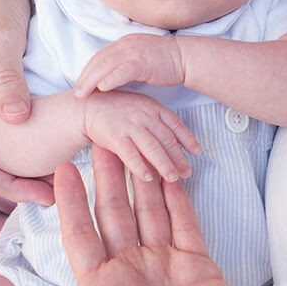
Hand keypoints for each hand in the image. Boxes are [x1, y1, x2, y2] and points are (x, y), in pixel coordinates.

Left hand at [14, 148, 276, 285]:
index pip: (81, 238)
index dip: (70, 204)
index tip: (59, 170)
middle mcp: (132, 273)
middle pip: (113, 215)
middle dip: (106, 177)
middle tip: (100, 137)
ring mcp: (165, 267)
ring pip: (148, 211)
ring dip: (141, 178)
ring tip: (133, 143)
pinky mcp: (198, 266)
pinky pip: (185, 222)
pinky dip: (179, 197)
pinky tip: (170, 172)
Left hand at [75, 33, 184, 97]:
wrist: (185, 58)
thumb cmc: (165, 62)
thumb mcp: (140, 59)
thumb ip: (124, 64)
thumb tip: (110, 78)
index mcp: (124, 43)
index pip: (99, 57)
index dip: (88, 71)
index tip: (80, 84)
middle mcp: (126, 44)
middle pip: (98, 60)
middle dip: (85, 77)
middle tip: (76, 92)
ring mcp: (134, 51)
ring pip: (106, 65)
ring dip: (92, 80)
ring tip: (83, 94)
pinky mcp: (143, 62)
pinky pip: (122, 71)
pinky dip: (110, 79)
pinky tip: (102, 88)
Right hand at [83, 90, 200, 181]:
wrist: (90, 107)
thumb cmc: (119, 110)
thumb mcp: (143, 107)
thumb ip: (160, 122)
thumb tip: (179, 140)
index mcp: (154, 108)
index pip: (176, 125)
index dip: (188, 139)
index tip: (196, 152)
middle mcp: (145, 116)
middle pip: (167, 140)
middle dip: (179, 158)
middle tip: (187, 172)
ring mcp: (130, 126)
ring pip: (152, 148)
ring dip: (164, 165)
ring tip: (173, 178)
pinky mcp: (115, 137)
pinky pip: (130, 154)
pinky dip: (140, 167)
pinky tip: (148, 178)